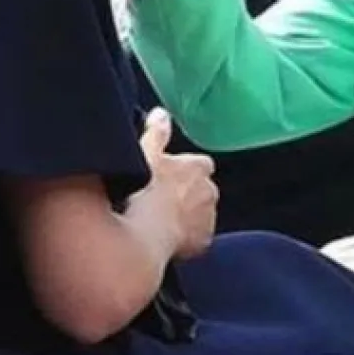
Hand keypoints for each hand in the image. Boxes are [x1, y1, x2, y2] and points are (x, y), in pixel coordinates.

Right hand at [140, 108, 218, 260]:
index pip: (200, 165)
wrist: (144, 233)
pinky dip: (186, 240)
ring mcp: (209, 217)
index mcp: (198, 167)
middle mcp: (210, 190)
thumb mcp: (146, 154)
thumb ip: (157, 132)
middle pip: (202, 190)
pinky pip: (197, 239)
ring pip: (200, 215)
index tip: (169, 178)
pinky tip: (167, 240)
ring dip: (188, 218)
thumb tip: (161, 113)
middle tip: (162, 202)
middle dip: (188, 195)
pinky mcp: (203, 241)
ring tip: (162, 224)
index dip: (185, 172)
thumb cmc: (143, 191)